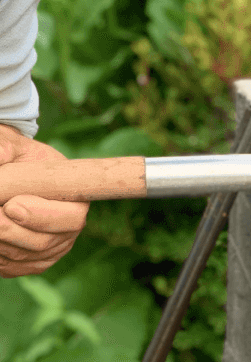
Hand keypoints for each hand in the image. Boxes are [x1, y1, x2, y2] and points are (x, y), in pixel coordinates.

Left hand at [0, 125, 87, 276]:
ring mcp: (55, 247)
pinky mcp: (35, 262)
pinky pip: (12, 266)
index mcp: (79, 196)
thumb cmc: (19, 159)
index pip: (71, 216)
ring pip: (22, 256)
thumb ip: (6, 149)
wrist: (17, 175)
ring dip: (0, 240)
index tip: (10, 205)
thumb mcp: (14, 148)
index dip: (40, 216)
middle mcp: (72, 226)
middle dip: (11, 231)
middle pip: (43, 242)